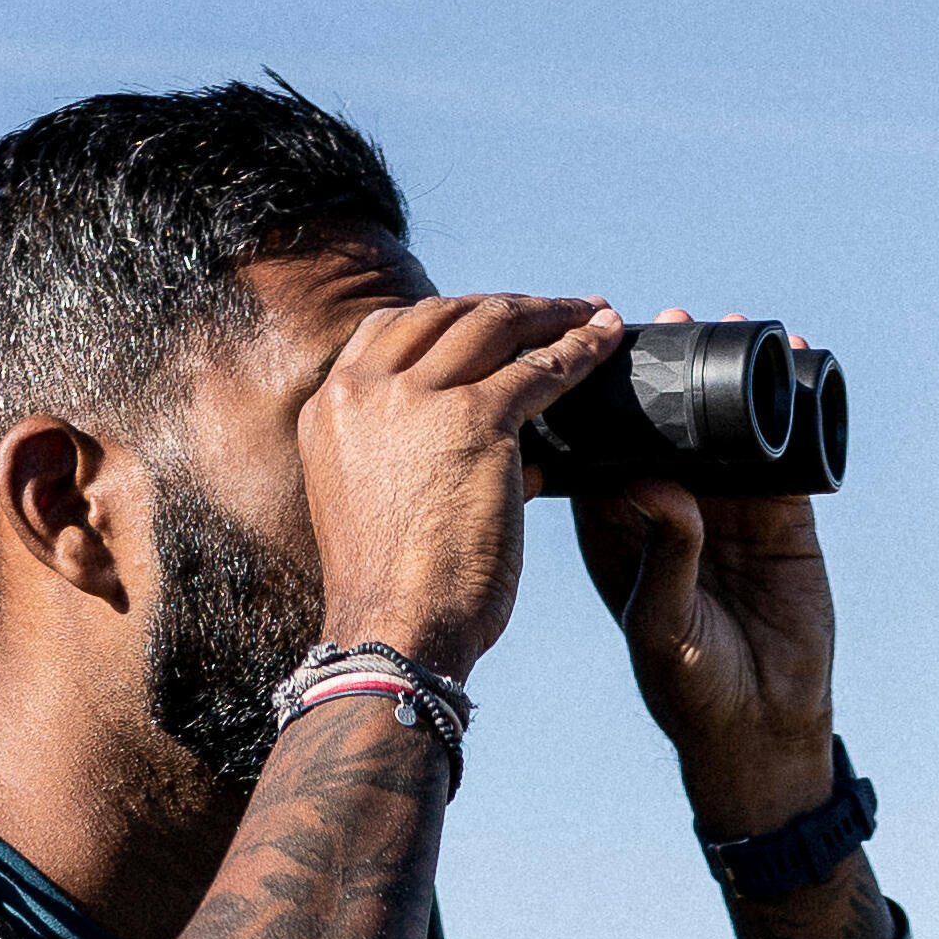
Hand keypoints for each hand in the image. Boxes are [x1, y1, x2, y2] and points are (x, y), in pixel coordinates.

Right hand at [300, 294, 624, 687]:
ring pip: (493, 324)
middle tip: (555, 308)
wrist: (395, 632)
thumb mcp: (377, 503)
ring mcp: (416, 398)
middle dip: (506, 306)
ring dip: (550, 313)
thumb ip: (412, 460)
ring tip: (592, 312)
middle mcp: (362, 389)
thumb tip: (515, 453)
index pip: (391, 329)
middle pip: (444, 314)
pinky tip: (607, 341)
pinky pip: (539, 367)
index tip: (491, 320)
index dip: (449, 317)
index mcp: (331, 406)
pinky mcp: (473, 420)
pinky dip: (580, 350)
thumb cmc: (396, 594)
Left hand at [566, 307, 838, 838]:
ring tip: (737, 323)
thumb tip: (652, 481)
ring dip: (729, 378)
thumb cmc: (691, 691)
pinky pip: (784, 449)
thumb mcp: (663, 625)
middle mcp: (669, 509)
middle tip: (675, 318)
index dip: (605, 399)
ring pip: (723, 426)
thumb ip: (663, 555)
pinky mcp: (782, 517)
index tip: (608, 346)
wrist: (763, 729)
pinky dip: (791, 406)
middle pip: (663, 423)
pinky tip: (797, 362)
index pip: (604, 449)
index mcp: (619, 530)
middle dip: (668, 370)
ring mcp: (728, 510)